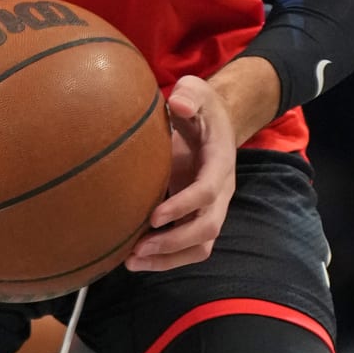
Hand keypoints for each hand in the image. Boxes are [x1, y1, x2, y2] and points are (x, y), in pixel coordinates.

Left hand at [126, 74, 235, 270]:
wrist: (213, 124)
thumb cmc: (200, 108)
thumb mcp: (197, 91)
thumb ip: (189, 95)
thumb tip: (177, 105)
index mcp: (220, 162)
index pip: (208, 190)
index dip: (184, 205)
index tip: (153, 216)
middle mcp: (221, 191)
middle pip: (208, 228)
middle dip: (174, 242)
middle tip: (138, 247)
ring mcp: (211, 209)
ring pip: (200, 246)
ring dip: (168, 259)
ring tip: (131, 261)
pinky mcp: (197, 218)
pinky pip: (188, 248)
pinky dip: (165, 258)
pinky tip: (134, 259)